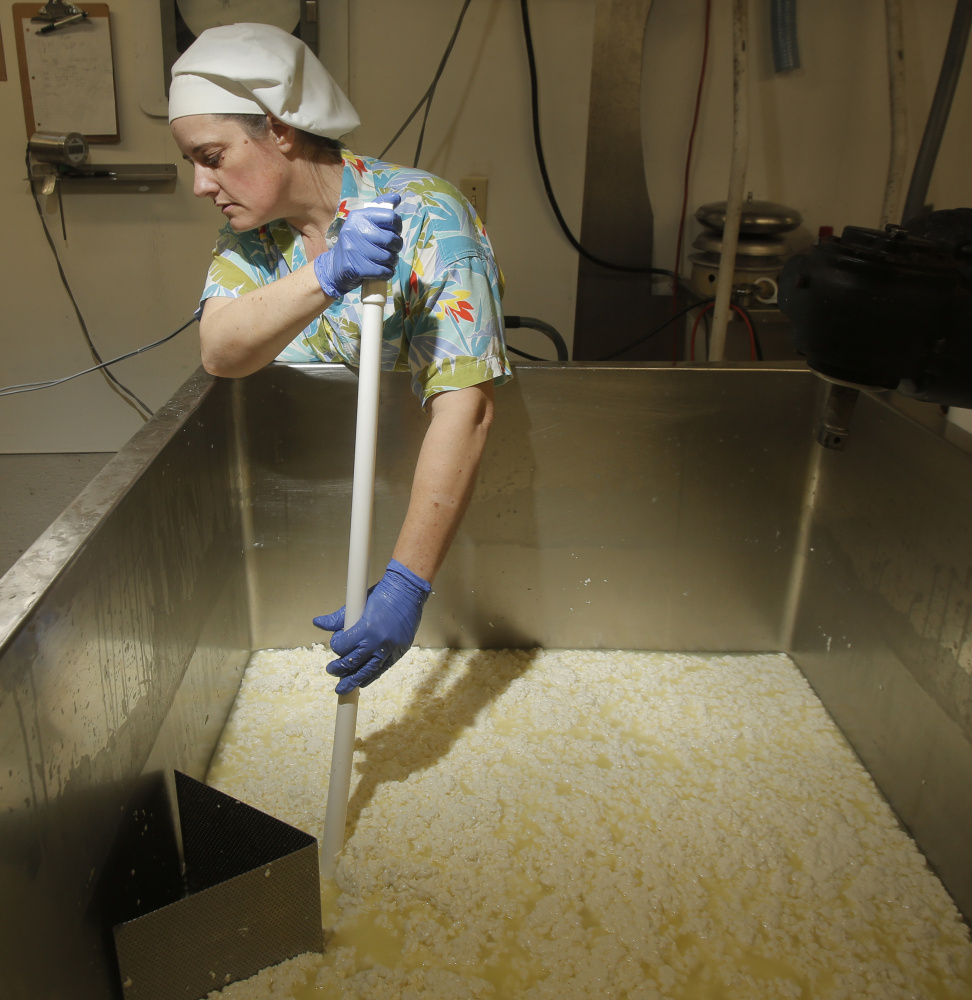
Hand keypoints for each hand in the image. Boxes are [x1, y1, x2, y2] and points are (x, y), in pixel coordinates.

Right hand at [313, 194, 402, 298]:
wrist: (334, 267)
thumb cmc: (354, 243)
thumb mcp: (362, 223)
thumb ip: (379, 210)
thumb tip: (396, 197)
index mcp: (358, 216)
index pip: (390, 217)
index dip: (397, 227)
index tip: (395, 232)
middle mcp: (354, 230)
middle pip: (391, 239)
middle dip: (397, 247)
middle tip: (393, 250)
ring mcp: (353, 249)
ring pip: (388, 257)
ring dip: (393, 261)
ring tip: (388, 261)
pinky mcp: (355, 267)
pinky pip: (382, 271)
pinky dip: (388, 273)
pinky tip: (385, 271)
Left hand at [313, 559, 430, 693]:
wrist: (409, 590)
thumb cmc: (383, 593)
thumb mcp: (358, 603)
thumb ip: (338, 618)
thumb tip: (317, 622)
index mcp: (366, 629)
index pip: (343, 647)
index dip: (336, 646)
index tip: (336, 642)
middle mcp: (378, 642)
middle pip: (353, 663)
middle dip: (340, 669)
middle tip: (331, 671)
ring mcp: (391, 648)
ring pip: (369, 671)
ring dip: (354, 680)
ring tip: (343, 688)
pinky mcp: (400, 651)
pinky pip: (383, 668)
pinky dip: (372, 675)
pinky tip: (363, 681)